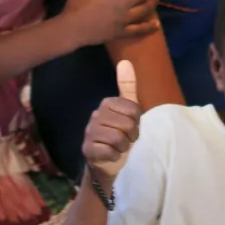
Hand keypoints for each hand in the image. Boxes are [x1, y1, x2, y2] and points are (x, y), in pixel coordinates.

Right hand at [83, 60, 141, 178]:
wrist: (110, 162)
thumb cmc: (121, 134)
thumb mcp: (129, 110)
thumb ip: (128, 87)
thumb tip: (125, 61)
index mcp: (107, 104)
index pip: (133, 109)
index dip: (137, 121)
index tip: (132, 127)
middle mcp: (95, 115)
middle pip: (126, 124)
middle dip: (131, 136)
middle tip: (126, 139)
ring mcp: (89, 133)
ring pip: (117, 138)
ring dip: (123, 147)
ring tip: (119, 147)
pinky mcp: (87, 150)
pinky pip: (107, 151)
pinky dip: (114, 155)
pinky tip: (111, 155)